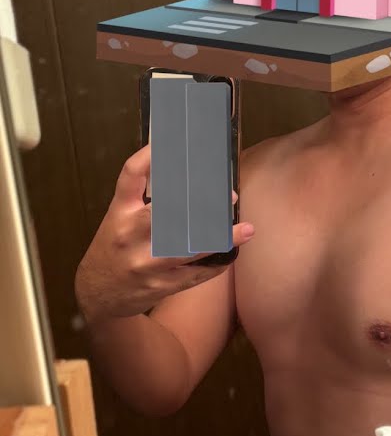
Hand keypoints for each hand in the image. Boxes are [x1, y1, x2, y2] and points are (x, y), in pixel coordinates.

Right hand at [75, 145, 253, 322]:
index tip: (176, 141)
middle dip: (203, 203)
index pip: (131, 175)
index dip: (151, 154)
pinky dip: (216, 264)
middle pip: (170, 211)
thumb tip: (191, 175)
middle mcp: (130, 235)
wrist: (99, 294)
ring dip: (221, 238)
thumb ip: (146, 197)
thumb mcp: (120, 218)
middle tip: (229, 195)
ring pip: (188, 248)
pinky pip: (194, 274)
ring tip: (245, 229)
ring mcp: (145, 262)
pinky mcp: (159, 285)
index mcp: (120, 212)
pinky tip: (231, 253)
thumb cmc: (116, 248)